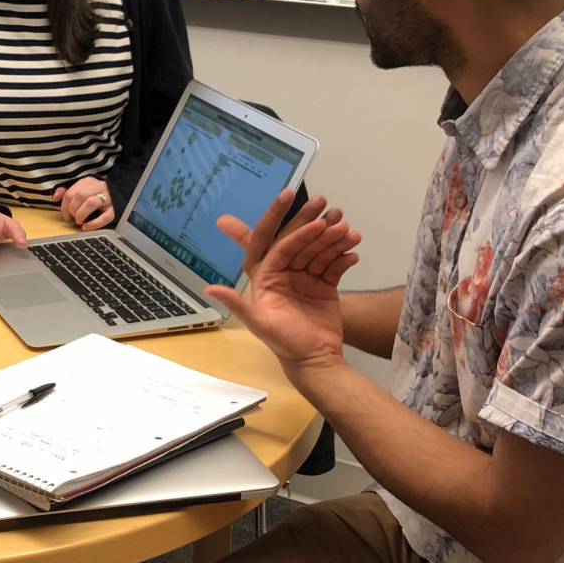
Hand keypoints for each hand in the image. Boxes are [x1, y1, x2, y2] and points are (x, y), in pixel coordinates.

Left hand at [53, 176, 115, 230]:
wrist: (118, 196)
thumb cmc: (95, 195)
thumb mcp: (81, 189)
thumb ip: (67, 192)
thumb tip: (55, 197)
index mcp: (88, 182)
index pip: (71, 192)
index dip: (65, 205)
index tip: (65, 214)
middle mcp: (99, 188)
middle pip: (81, 195)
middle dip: (73, 209)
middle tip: (72, 217)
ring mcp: (108, 198)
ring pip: (91, 203)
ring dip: (81, 214)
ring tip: (79, 221)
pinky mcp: (115, 210)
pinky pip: (105, 217)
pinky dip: (94, 224)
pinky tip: (86, 227)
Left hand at [204, 191, 362, 376]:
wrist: (315, 360)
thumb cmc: (284, 343)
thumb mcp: (260, 324)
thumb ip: (238, 304)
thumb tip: (209, 288)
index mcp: (266, 278)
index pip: (275, 243)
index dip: (286, 223)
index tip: (298, 202)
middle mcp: (284, 273)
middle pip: (299, 242)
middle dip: (314, 225)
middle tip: (332, 209)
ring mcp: (306, 277)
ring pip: (319, 250)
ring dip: (333, 239)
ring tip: (348, 230)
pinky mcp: (324, 284)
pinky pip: (334, 265)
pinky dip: (344, 256)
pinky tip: (354, 249)